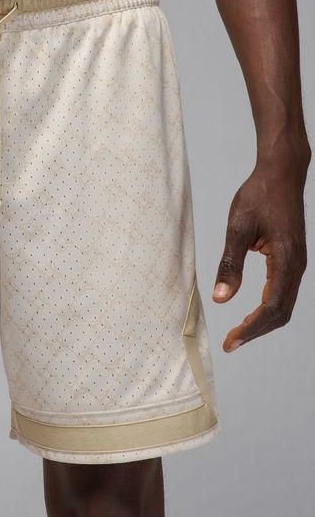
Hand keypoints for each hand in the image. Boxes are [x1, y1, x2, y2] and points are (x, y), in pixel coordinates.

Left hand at [212, 157, 307, 351]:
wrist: (281, 173)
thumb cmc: (259, 196)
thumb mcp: (237, 229)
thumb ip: (230, 265)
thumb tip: (220, 298)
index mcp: (286, 260)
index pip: (271, 307)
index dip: (251, 329)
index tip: (230, 342)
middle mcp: (296, 266)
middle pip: (280, 313)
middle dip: (256, 331)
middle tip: (231, 343)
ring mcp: (296, 263)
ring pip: (284, 304)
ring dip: (262, 322)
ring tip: (238, 333)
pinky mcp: (291, 259)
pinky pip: (283, 292)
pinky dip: (268, 308)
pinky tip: (251, 314)